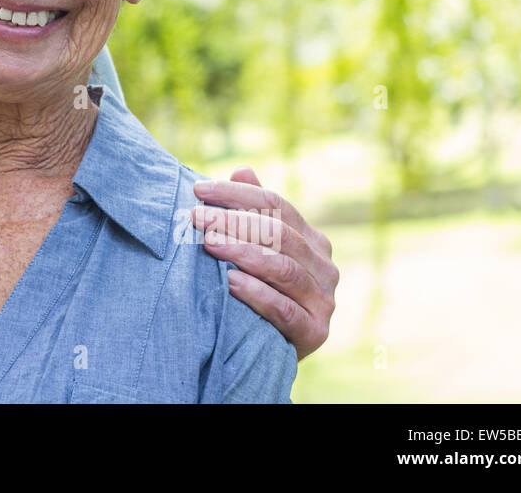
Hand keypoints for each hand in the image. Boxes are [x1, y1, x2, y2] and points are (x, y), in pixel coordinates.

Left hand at [192, 166, 337, 359]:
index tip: (198, 190)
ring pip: (283, 268)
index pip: (275, 205)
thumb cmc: (258, 290)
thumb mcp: (256, 250)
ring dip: (242, 252)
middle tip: (196, 218)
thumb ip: (253, 213)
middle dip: (233, 221)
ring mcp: (323, 300)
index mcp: (312, 239)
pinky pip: (284, 309)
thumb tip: (243, 170)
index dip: (235, 194)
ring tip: (208, 243)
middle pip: (279, 233)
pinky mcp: (315, 332)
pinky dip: (255, 293)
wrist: (268, 349)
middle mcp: (324, 266)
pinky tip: (228, 282)